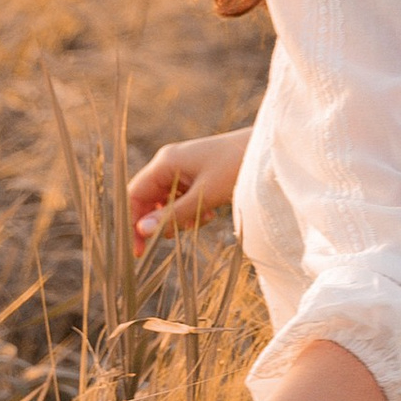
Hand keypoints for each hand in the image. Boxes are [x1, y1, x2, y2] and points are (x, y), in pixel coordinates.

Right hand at [128, 130, 251, 247]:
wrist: (266, 150)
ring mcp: (184, 166)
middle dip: (161, 221)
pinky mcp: (198, 173)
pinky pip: (183, 196)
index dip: (134, 223)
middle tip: (176, 237)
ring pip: (168, 200)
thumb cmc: (235, 168)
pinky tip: (209, 214)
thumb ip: (172, 215)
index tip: (139, 250)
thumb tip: (142, 231)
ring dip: (179, 217)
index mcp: (165, 162)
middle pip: (150, 199)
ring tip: (200, 221)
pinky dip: (191, 209)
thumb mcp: (203, 197)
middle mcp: (170, 162)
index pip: (135, 195)